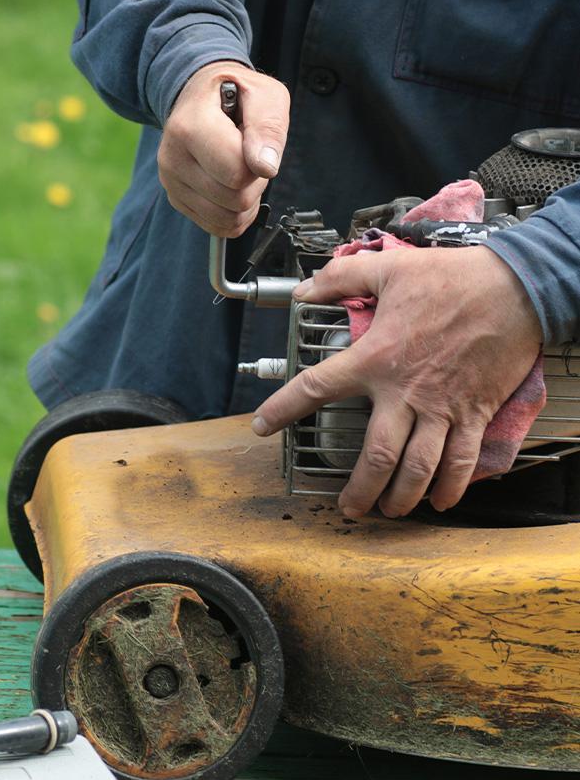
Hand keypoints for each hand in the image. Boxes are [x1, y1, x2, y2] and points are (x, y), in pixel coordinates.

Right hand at [158, 61, 289, 236]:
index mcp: (190, 127)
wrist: (199, 97)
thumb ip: (269, 128)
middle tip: (247, 154)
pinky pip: (219, 227)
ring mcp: (172, 183)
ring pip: (228, 219)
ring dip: (245, 200)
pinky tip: (231, 186)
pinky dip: (234, 214)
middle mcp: (173, 158)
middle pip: (235, 200)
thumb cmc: (234, 95)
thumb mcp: (264, 95)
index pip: (236, 173)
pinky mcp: (177, 200)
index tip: (252, 142)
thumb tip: (266, 166)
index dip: (257, 164)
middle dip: (253, 182)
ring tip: (239, 168)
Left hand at [252, 246, 542, 516]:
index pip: (316, 388)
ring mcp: (441, 408)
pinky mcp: (473, 413)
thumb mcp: (389, 268)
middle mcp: (404, 392)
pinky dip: (452, 486)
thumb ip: (341, 278)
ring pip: (417, 468)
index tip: (263, 426)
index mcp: (375, 358)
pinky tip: (441, 501)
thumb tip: (305, 290)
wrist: (516, 288)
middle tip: (348, 508)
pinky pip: (462, 460)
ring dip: (401, 497)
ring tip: (388, 511)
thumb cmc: (453, 278)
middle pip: (376, 456)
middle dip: (359, 490)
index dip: (283, 409)